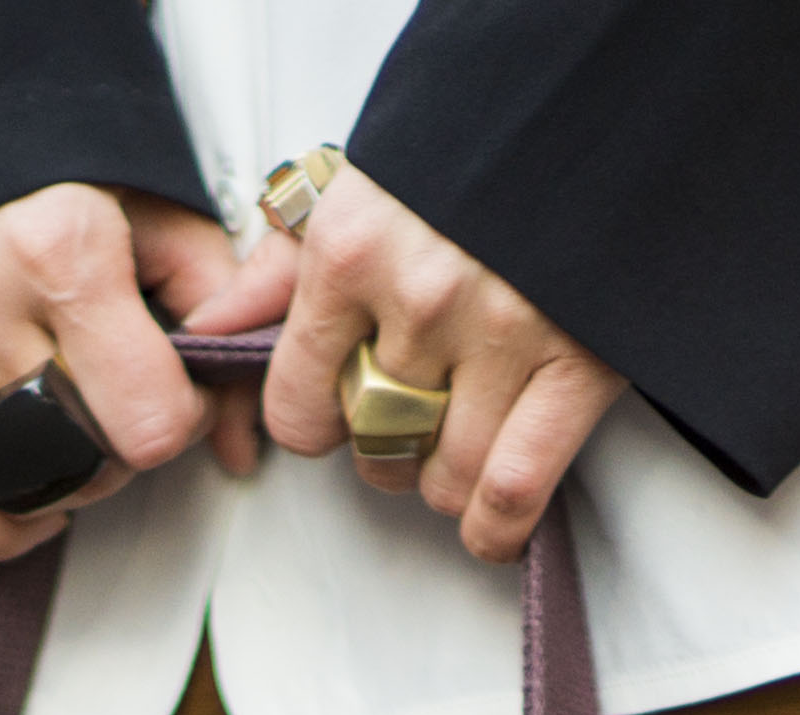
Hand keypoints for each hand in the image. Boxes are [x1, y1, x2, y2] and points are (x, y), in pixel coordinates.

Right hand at [0, 186, 256, 563]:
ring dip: (64, 479)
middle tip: (122, 399)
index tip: (176, 389)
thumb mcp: (151, 204)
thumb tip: (240, 435)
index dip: (181, 419)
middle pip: (87, 460)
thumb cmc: (39, 163)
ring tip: (76, 430)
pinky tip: (28, 498)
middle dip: (123, 448)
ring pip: (18, 484)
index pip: (151, 420)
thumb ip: (217, 306)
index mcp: (59, 244)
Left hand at [247, 161, 623, 563]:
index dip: (315, 424)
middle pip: (375, 443)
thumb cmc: (467, 148)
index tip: (336, 416)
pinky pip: (513, 487)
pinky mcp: (577, 361)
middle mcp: (418, 297)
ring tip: (454, 452)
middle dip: (385, 450)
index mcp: (351, 252)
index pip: (298, 404)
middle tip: (408, 422)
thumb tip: (211, 329)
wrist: (588, 102)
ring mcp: (500, 334)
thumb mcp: (357, 187)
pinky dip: (497, 527)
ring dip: (442, 486)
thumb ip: (279, 267)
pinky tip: (488, 526)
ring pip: (444, 477)